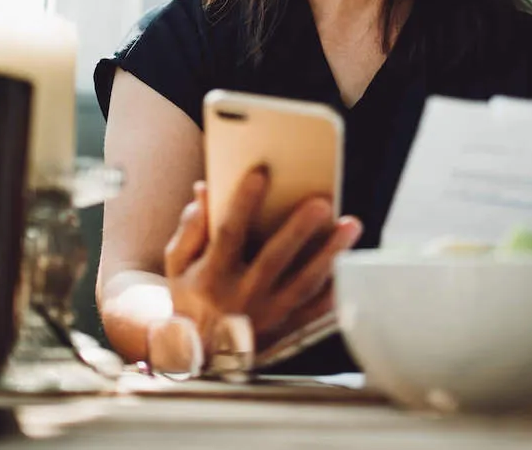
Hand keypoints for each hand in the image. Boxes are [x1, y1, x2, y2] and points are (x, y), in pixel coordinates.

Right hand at [162, 168, 361, 351]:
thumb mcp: (178, 265)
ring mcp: (268, 316)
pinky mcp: (288, 330)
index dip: (243, 203)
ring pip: (304, 284)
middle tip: (322, 203)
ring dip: (329, 254)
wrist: (202, 359)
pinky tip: (353, 263)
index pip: (228, 234)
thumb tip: (204, 189)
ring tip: (350, 224)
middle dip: (299, 230)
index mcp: (212, 276)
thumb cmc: (192, 298)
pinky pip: (318, 310)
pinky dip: (338, 288)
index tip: (260, 173)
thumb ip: (191, 227)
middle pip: (274, 259)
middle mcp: (241, 297)